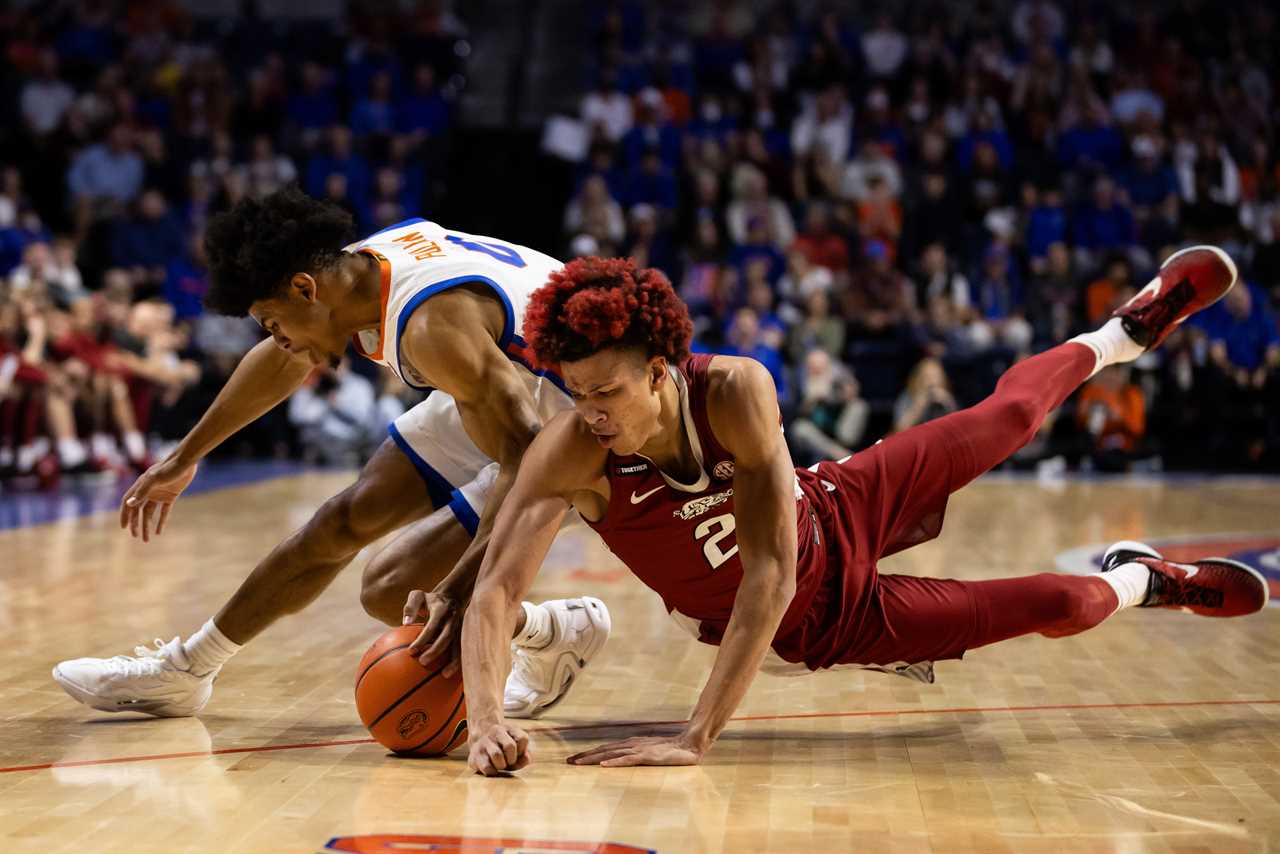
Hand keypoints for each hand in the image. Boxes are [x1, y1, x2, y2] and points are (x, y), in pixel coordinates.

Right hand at [119, 455, 197, 541]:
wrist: (186, 462)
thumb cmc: (169, 468)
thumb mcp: (155, 479)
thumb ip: (142, 491)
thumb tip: (129, 505)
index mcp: (140, 486)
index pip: (128, 503)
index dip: (125, 515)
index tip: (123, 527)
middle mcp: (148, 491)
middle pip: (138, 510)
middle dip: (136, 524)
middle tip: (136, 536)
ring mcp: (159, 494)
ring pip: (150, 513)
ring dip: (148, 525)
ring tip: (147, 539)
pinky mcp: (170, 496)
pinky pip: (164, 511)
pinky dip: (161, 521)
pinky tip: (159, 532)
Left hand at [403, 588, 462, 675]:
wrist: (453, 594)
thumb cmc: (430, 599)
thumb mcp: (417, 596)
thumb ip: (410, 607)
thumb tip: (405, 622)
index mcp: (441, 609)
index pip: (432, 626)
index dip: (422, 639)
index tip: (411, 651)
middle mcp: (453, 618)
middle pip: (447, 636)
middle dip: (436, 650)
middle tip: (423, 662)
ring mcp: (462, 626)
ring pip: (460, 644)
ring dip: (454, 660)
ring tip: (445, 674)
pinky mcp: (466, 633)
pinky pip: (464, 648)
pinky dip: (460, 661)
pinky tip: (455, 674)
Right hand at [467, 722, 531, 775]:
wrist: (481, 744)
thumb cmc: (504, 751)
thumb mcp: (516, 751)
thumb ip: (524, 757)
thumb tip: (526, 759)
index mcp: (509, 728)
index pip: (523, 738)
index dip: (522, 750)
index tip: (517, 753)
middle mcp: (496, 731)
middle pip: (510, 746)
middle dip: (512, 759)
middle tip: (508, 761)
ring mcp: (484, 741)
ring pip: (497, 755)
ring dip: (502, 765)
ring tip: (500, 765)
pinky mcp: (474, 754)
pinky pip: (487, 767)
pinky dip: (493, 772)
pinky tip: (492, 768)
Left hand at [566, 733, 706, 767]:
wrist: (690, 744)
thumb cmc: (671, 750)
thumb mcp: (650, 753)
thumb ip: (638, 755)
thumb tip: (624, 760)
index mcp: (631, 744)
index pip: (606, 748)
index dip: (589, 753)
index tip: (573, 759)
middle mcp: (631, 744)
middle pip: (603, 749)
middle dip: (584, 756)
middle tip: (567, 761)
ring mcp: (639, 749)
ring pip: (611, 754)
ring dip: (593, 758)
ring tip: (578, 763)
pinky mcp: (647, 756)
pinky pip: (627, 760)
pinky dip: (614, 762)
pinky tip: (603, 765)